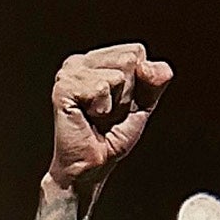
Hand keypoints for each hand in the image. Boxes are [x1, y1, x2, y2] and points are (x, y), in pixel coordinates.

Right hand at [45, 45, 171, 196]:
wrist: (90, 167)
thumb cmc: (111, 137)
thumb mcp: (143, 104)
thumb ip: (156, 80)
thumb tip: (147, 67)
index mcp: (97, 60)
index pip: (136, 52)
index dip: (139, 83)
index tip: (120, 105)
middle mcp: (80, 61)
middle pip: (129, 59)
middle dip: (127, 93)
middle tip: (108, 114)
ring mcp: (69, 73)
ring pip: (117, 75)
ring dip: (114, 104)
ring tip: (98, 117)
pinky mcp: (64, 88)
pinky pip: (100, 88)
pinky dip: (101, 109)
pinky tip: (87, 117)